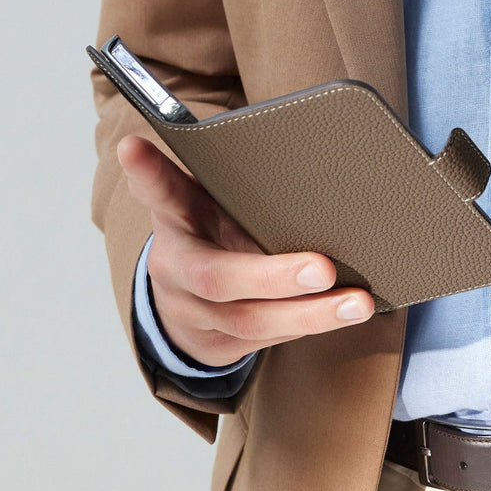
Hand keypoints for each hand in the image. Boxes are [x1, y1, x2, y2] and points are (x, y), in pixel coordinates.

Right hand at [117, 135, 374, 367]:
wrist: (185, 304)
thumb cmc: (215, 233)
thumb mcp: (212, 204)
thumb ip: (234, 183)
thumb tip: (304, 153)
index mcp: (174, 218)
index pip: (159, 192)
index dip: (147, 172)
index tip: (133, 145)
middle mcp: (176, 267)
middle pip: (215, 276)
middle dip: (273, 276)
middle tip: (324, 268)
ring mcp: (193, 312)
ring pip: (249, 320)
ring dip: (309, 313)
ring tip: (357, 302)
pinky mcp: (217, 345)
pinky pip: (268, 339)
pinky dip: (310, 325)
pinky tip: (347, 313)